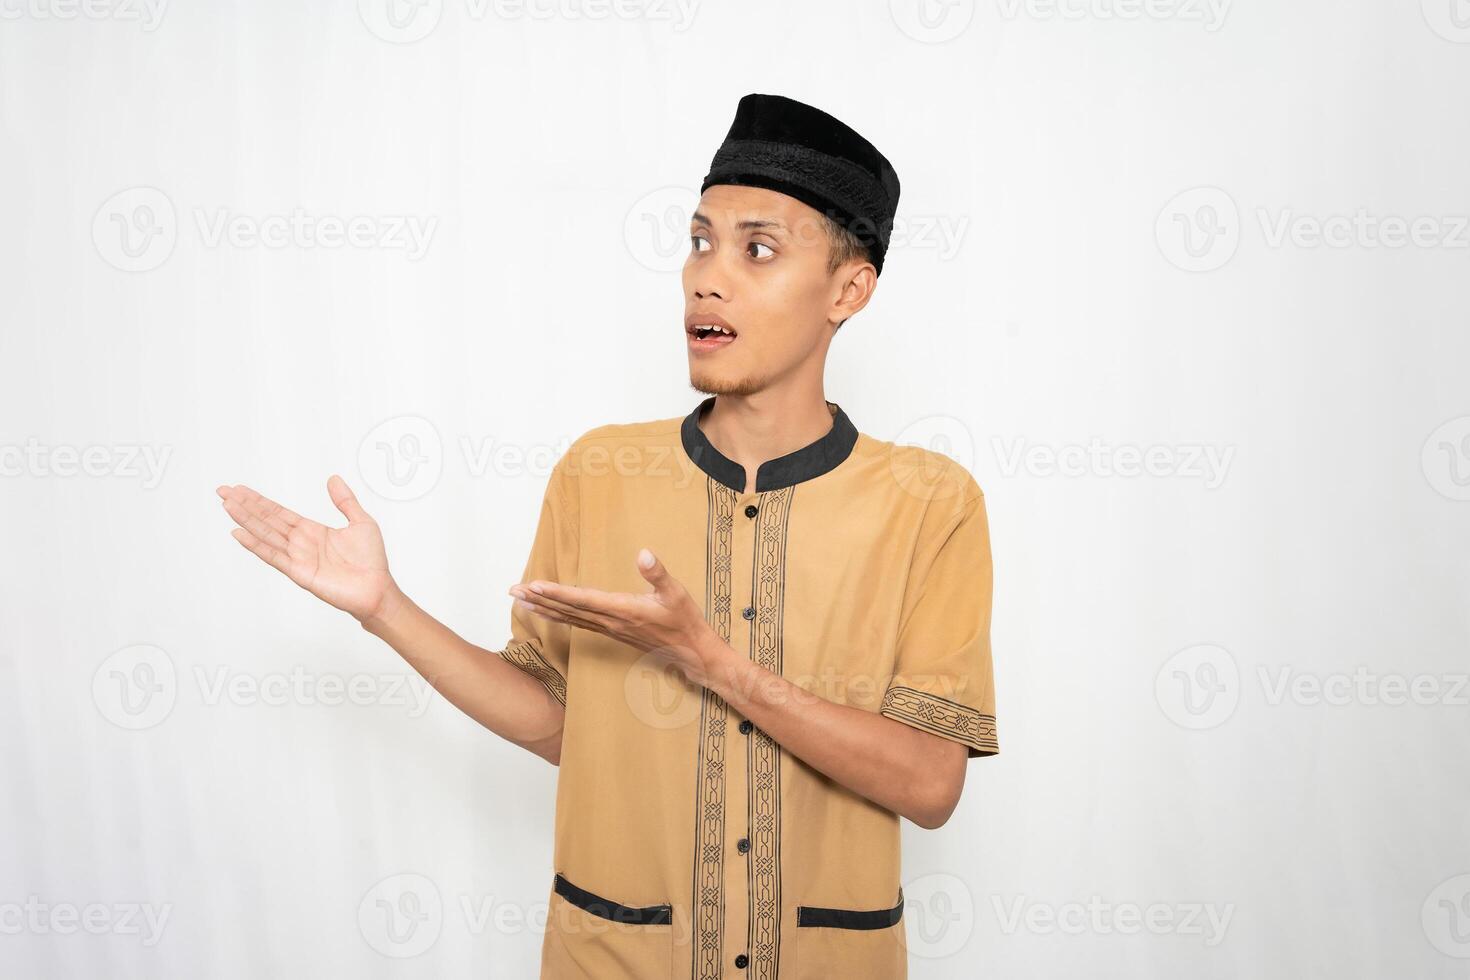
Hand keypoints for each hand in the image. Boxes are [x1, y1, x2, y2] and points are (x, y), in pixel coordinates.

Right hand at [217, 475, 401, 625]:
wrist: (377, 588)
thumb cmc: (371, 561)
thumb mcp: (361, 522)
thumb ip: (345, 501)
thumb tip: (333, 478)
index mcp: (312, 530)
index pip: (278, 512)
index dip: (259, 500)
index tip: (240, 489)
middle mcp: (300, 542)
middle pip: (266, 520)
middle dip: (245, 505)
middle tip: (223, 491)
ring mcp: (297, 557)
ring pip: (266, 534)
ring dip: (246, 520)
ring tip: (227, 505)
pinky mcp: (299, 572)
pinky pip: (273, 556)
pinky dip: (255, 545)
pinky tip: (239, 534)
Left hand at [508, 548, 721, 684]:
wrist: (691, 653)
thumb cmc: (685, 622)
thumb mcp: (676, 593)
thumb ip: (657, 574)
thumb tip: (643, 553)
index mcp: (624, 610)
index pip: (583, 600)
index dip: (557, 593)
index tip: (534, 585)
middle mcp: (611, 622)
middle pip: (568, 610)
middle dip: (539, 600)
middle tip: (513, 591)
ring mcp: (610, 629)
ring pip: (570, 618)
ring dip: (544, 609)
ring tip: (521, 601)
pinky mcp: (613, 632)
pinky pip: (579, 624)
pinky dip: (560, 617)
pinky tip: (549, 613)